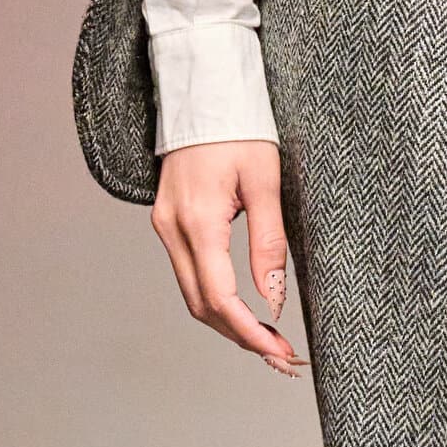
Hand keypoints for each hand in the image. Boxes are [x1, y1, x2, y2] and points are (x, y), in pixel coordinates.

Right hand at [150, 141, 305, 374]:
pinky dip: (216, 300)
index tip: (279, 352)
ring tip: (268, 340)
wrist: (202, 91)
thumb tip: (273, 299)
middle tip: (281, 356)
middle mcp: (173, 229)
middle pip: (202, 306)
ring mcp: (165, 227)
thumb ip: (269, 243)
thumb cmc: (239, 128)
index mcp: (198, 221)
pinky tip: (245, 309)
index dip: (250, 332)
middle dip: (241, 336)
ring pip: (193, 295)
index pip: (221, 297)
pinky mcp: (169, 223)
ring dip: (229, 323)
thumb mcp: (266, 182)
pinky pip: (190, 274)